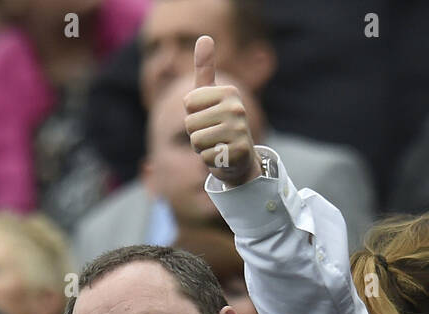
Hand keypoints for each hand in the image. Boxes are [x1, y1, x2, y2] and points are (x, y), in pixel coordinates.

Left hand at [183, 35, 260, 186]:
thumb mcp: (210, 95)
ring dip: (201, 147)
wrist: (239, 158)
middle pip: (190, 123)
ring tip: (215, 144)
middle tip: (212, 134)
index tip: (206, 116)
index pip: (188, 103)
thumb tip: (204, 37)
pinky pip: (205, 157)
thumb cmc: (218, 123)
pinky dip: (209, 160)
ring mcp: (240, 131)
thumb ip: (205, 69)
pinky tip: (221, 156)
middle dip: (195, 133)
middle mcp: (237, 108)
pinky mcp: (239, 152)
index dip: (191, 114)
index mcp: (228, 92)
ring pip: (196, 141)